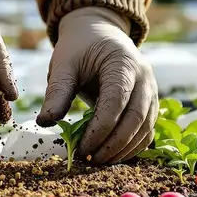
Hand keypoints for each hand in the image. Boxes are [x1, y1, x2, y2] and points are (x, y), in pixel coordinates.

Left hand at [36, 7, 156, 163]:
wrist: (100, 34)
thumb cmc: (80, 48)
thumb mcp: (64, 64)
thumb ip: (57, 92)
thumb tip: (45, 122)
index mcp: (123, 63)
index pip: (116, 101)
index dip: (100, 129)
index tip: (81, 148)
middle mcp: (144, 77)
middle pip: (136, 118)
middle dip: (114, 145)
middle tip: (90, 161)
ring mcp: (152, 90)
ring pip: (146, 127)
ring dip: (124, 150)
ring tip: (98, 161)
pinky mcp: (151, 103)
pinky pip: (148, 130)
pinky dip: (133, 147)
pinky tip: (112, 156)